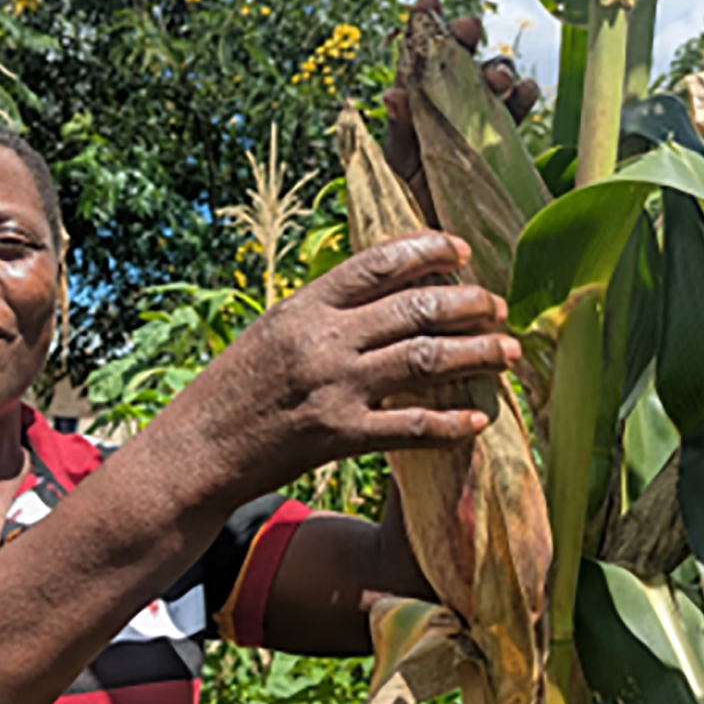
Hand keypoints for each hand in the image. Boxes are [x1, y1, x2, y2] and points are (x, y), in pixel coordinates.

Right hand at [154, 231, 519, 508]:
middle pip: (416, 308)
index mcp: (304, 306)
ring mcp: (333, 388)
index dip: (428, 251)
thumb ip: (323, 315)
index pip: (378, 263)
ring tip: (508, 353)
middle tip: (499, 308)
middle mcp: (323, 340)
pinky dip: (451, 423)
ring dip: (476, 354)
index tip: (462, 251)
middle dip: (470, 304)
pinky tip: (479, 420)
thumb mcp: (271, 334)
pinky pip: (411, 427)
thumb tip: (383, 297)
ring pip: (425, 359)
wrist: (195, 452)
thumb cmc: (231, 392)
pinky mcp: (339, 436)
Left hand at [383, 0, 540, 225]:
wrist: (436, 251)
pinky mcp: (502, 145)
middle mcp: (449, 105)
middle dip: (467, 37)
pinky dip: (524, 97)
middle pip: (462, 58)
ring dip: (498, 70)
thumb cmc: (408, 203)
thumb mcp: (398, 164)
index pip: (421, 55)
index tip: (429, 2)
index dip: (426, 22)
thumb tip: (394, 94)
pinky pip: (517, 113)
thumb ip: (401, 128)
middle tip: (467, 31)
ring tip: (496, 79)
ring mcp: (478, 123)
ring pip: (494, 81)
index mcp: (416, 102)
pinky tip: (524, 93)